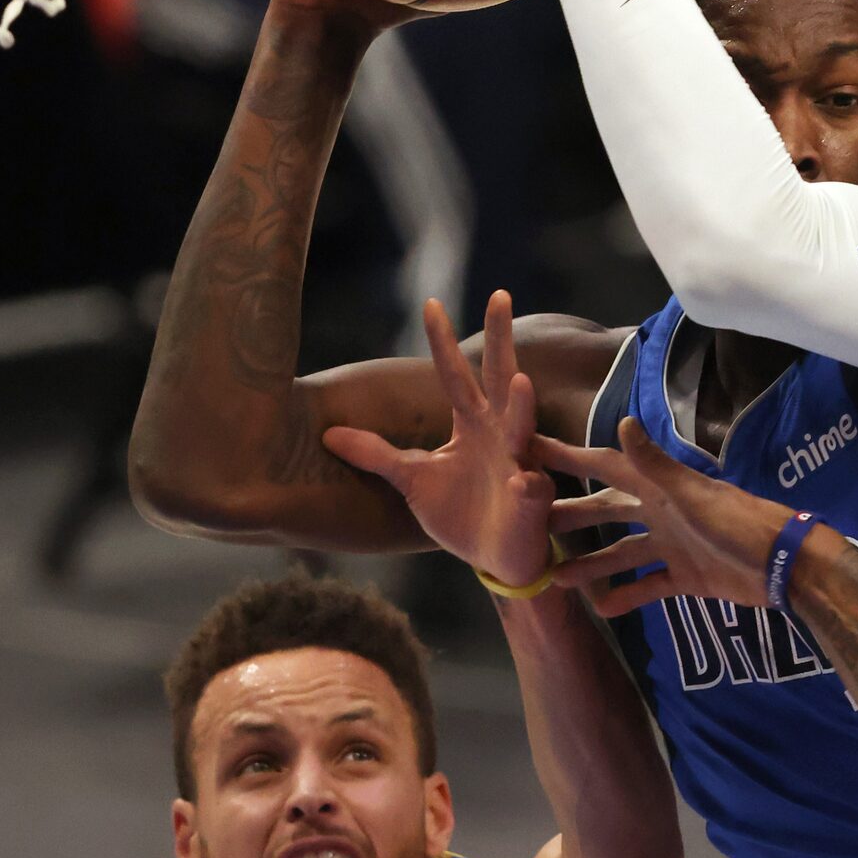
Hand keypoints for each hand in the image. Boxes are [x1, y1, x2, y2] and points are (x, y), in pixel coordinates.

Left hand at [324, 293, 552, 586]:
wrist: (496, 560)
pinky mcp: (529, 503)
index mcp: (473, 425)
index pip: (455, 374)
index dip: (443, 341)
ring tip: (519, 382)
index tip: (431, 303)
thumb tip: (328, 434)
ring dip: (520, 409)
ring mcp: (518, 466)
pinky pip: (529, 492)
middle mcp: (499, 435)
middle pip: (498, 379)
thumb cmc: (461, 515)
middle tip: (499, 296)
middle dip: (500, 341)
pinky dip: (528, 488)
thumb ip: (377, 455)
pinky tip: (524, 484)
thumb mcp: (413, 479)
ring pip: (521, 430)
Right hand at [534, 419, 795, 618]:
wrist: (783, 565)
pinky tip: (602, 608)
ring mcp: (673, 545)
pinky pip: (649, 586)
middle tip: (532, 524)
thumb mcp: (691, 495)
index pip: (605, 466)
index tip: (529, 449)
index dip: (568, 457)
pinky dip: (628, 596)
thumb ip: (655, 466)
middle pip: (607, 511)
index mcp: (660, 487)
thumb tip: (622, 423)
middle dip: (571, 515)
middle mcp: (661, 512)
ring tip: (557, 578)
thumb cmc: (738, 524)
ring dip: (592, 564)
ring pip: (622, 552)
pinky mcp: (686, 577)